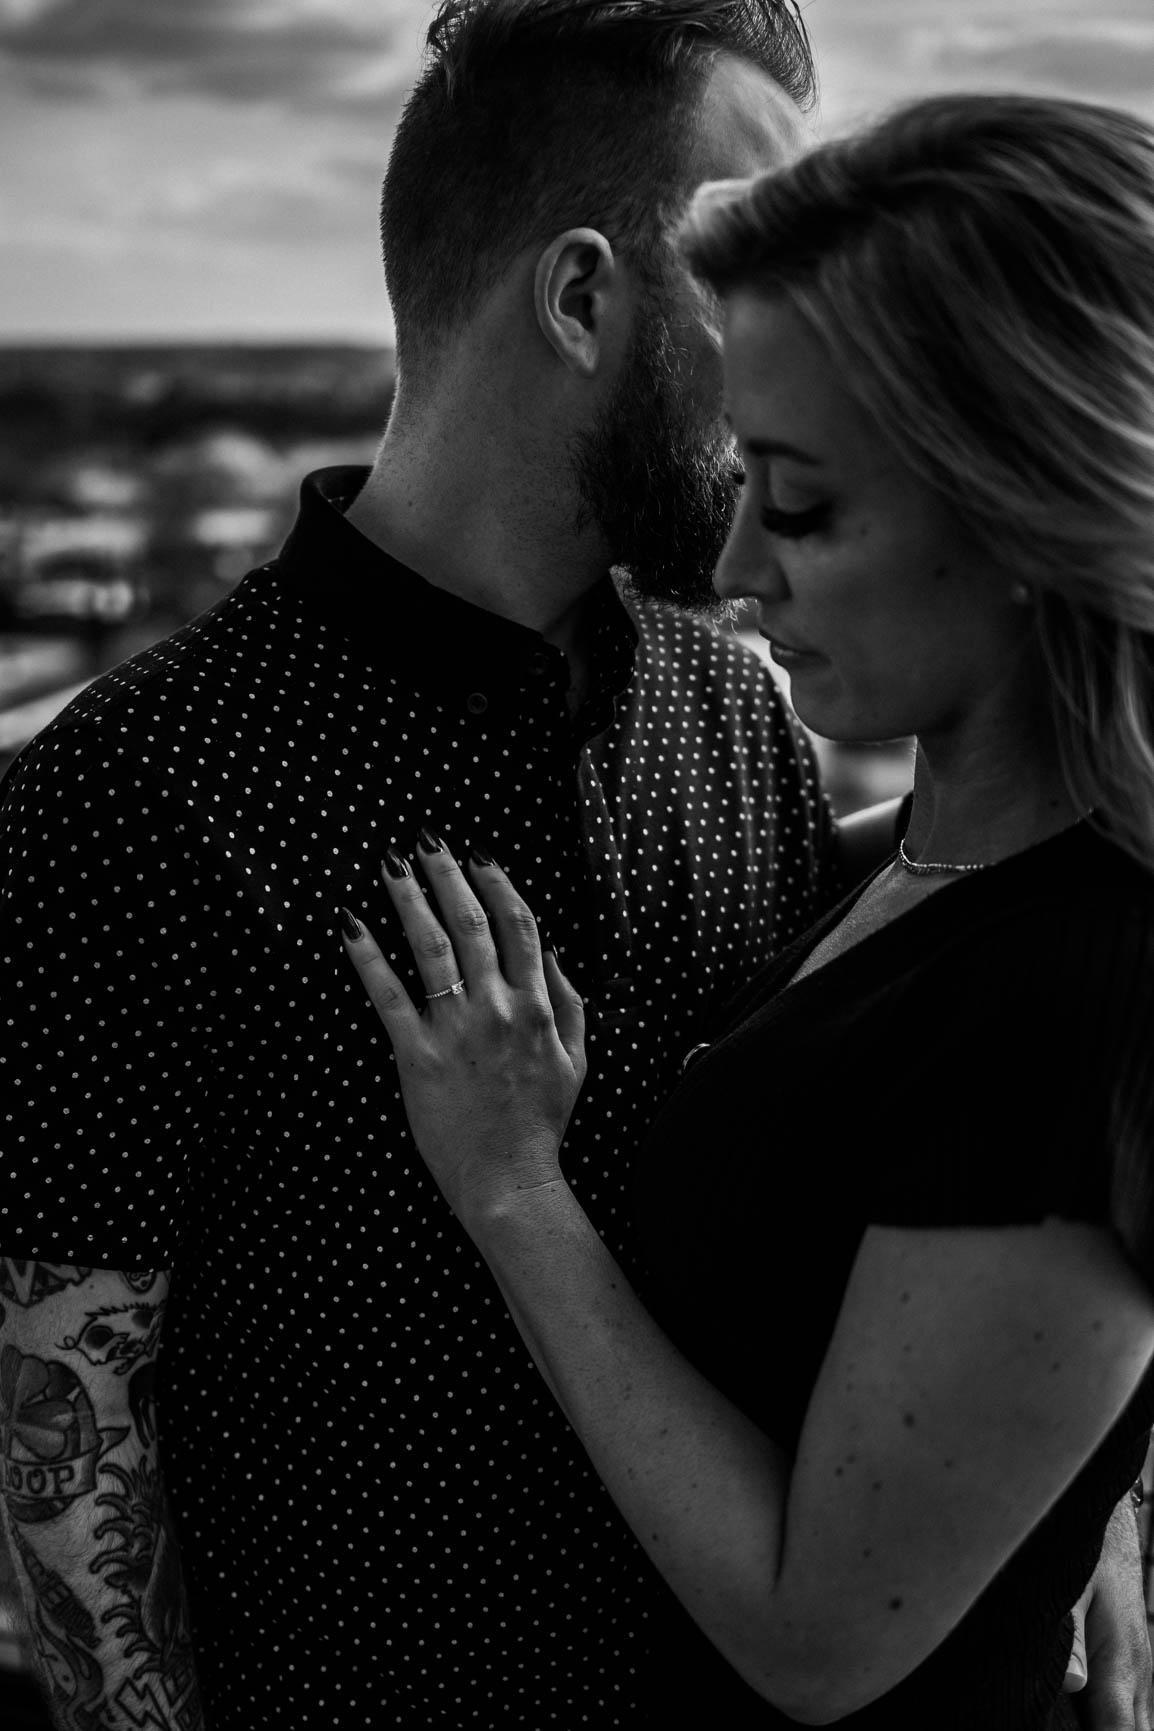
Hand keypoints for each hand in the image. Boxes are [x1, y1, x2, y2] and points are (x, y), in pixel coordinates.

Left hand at [340, 838, 586, 1222]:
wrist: (509, 1179)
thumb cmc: (541, 1122)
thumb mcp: (576, 1059)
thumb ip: (570, 1002)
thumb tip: (554, 951)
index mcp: (538, 1007)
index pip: (519, 927)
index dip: (499, 884)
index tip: (480, 856)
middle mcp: (499, 1009)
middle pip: (472, 924)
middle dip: (448, 876)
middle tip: (426, 840)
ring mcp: (457, 1031)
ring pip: (432, 948)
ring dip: (409, 899)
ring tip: (390, 866)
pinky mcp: (417, 1056)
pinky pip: (389, 995)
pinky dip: (368, 956)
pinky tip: (352, 924)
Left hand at [1063, 1495, 1152, 1728]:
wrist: (1110, 1526)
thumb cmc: (1087, 1553)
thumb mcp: (1072, 1587)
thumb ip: (1070, 1636)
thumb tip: (1072, 1684)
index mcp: (1122, 1667)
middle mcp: (1137, 1678)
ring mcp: (1138, 1675)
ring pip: (1133, 1726)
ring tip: (1075, 1730)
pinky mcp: (1129, 1667)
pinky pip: (1128, 1713)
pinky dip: (1116, 1726)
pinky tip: (1090, 1722)